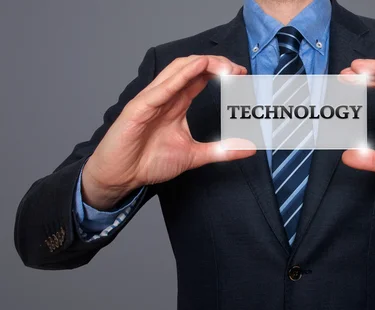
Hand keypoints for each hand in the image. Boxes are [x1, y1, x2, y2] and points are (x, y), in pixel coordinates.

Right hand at [82, 55, 254, 208]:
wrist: (122, 176)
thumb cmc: (149, 162)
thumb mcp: (194, 156)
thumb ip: (221, 151)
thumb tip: (248, 149)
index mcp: (176, 103)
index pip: (200, 77)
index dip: (221, 72)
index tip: (242, 75)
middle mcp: (165, 96)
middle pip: (191, 67)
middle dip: (217, 64)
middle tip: (238, 70)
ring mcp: (151, 99)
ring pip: (177, 70)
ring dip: (202, 64)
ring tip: (224, 67)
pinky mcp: (139, 108)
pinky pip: (161, 88)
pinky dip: (180, 76)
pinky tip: (197, 69)